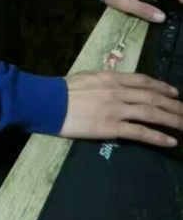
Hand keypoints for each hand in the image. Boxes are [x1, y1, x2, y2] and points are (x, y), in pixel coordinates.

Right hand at [60, 71, 182, 146]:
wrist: (49, 102)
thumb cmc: (64, 90)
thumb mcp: (88, 77)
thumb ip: (106, 81)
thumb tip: (119, 85)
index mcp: (111, 77)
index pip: (143, 80)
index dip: (162, 86)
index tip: (174, 92)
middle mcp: (118, 91)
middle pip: (152, 97)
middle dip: (173, 105)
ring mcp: (116, 109)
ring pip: (151, 113)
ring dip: (172, 119)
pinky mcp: (111, 127)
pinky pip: (139, 132)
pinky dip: (157, 136)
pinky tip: (170, 141)